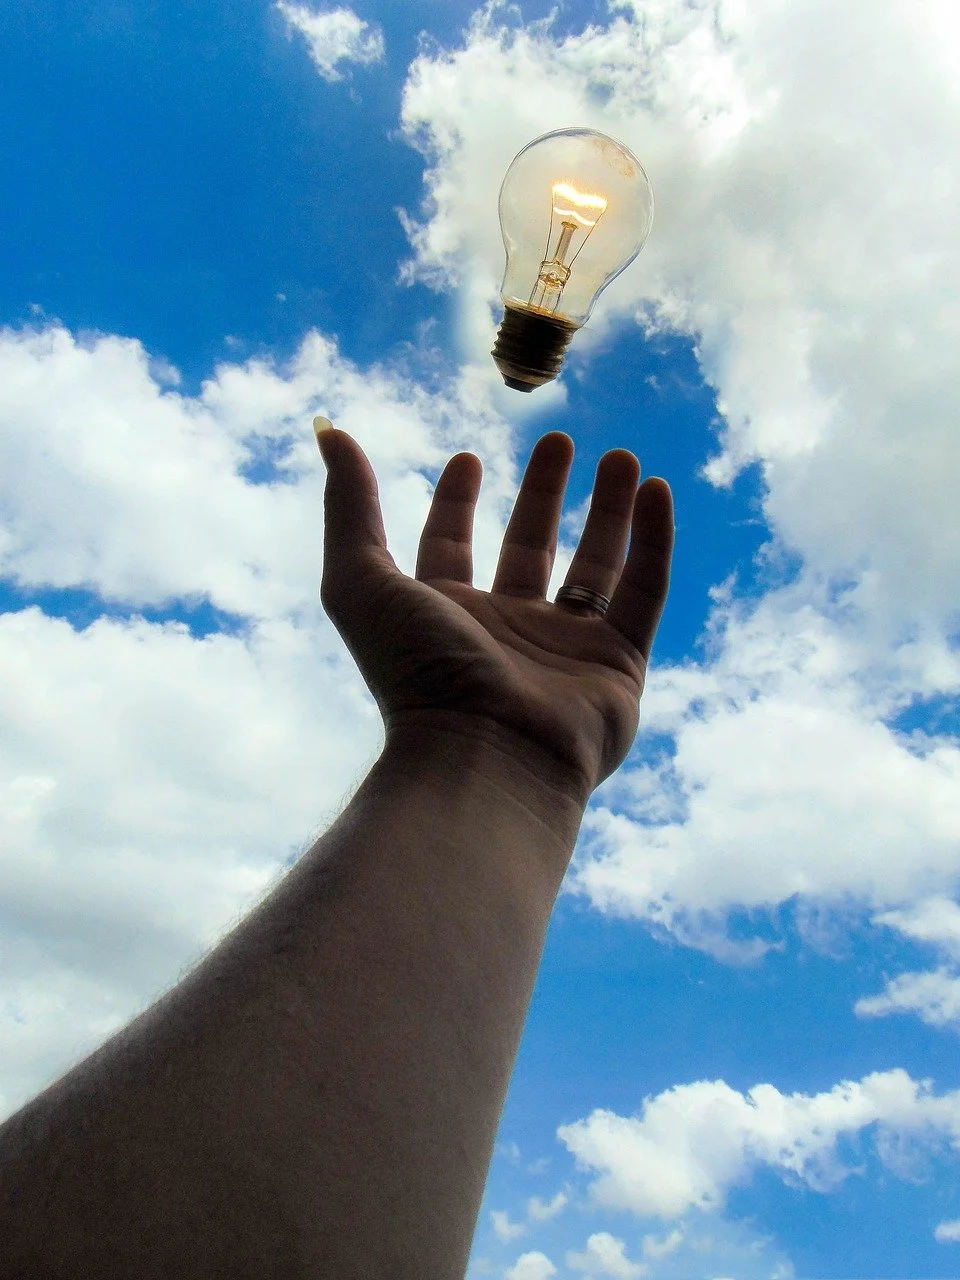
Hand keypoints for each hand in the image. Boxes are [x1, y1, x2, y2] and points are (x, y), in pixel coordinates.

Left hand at [315, 423, 673, 803]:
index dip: (455, 504)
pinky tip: (657, 491)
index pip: (449, 547)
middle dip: (543, 494)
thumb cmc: (419, 672)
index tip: (467, 458)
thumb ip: (349, 508)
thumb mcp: (361, 581)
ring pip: (593, 567)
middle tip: (560, 441)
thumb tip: (330, 434)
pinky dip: (653, 542)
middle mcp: (505, 631)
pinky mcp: (618, 666)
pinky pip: (643, 593)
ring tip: (622, 457)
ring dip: (608, 511)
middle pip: (528, 549)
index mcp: (445, 616)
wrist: (486, 757)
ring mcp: (565, 651)